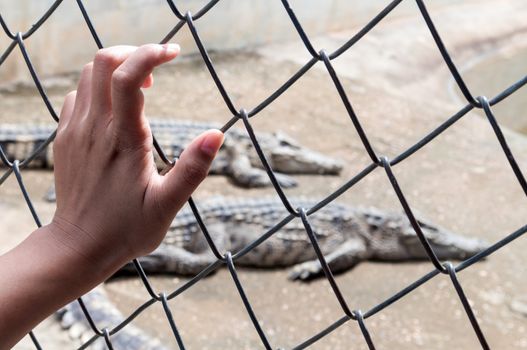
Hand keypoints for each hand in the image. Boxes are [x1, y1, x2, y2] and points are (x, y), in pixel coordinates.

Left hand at [50, 44, 223, 272]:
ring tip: (142, 87)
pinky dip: (97, 88)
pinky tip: (115, 108)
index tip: (174, 52)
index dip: (151, 55)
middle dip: (133, 53)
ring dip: (115, 69)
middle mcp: (94, 128)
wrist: (77, 247)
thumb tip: (217, 134)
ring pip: (87, 76)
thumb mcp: (167, 205)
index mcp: (123, 140)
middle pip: (102, 63)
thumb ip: (192, 168)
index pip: (127, 77)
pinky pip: (77, 96)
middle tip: (158, 67)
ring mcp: (75, 132)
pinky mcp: (65, 139)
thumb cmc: (126, 230)